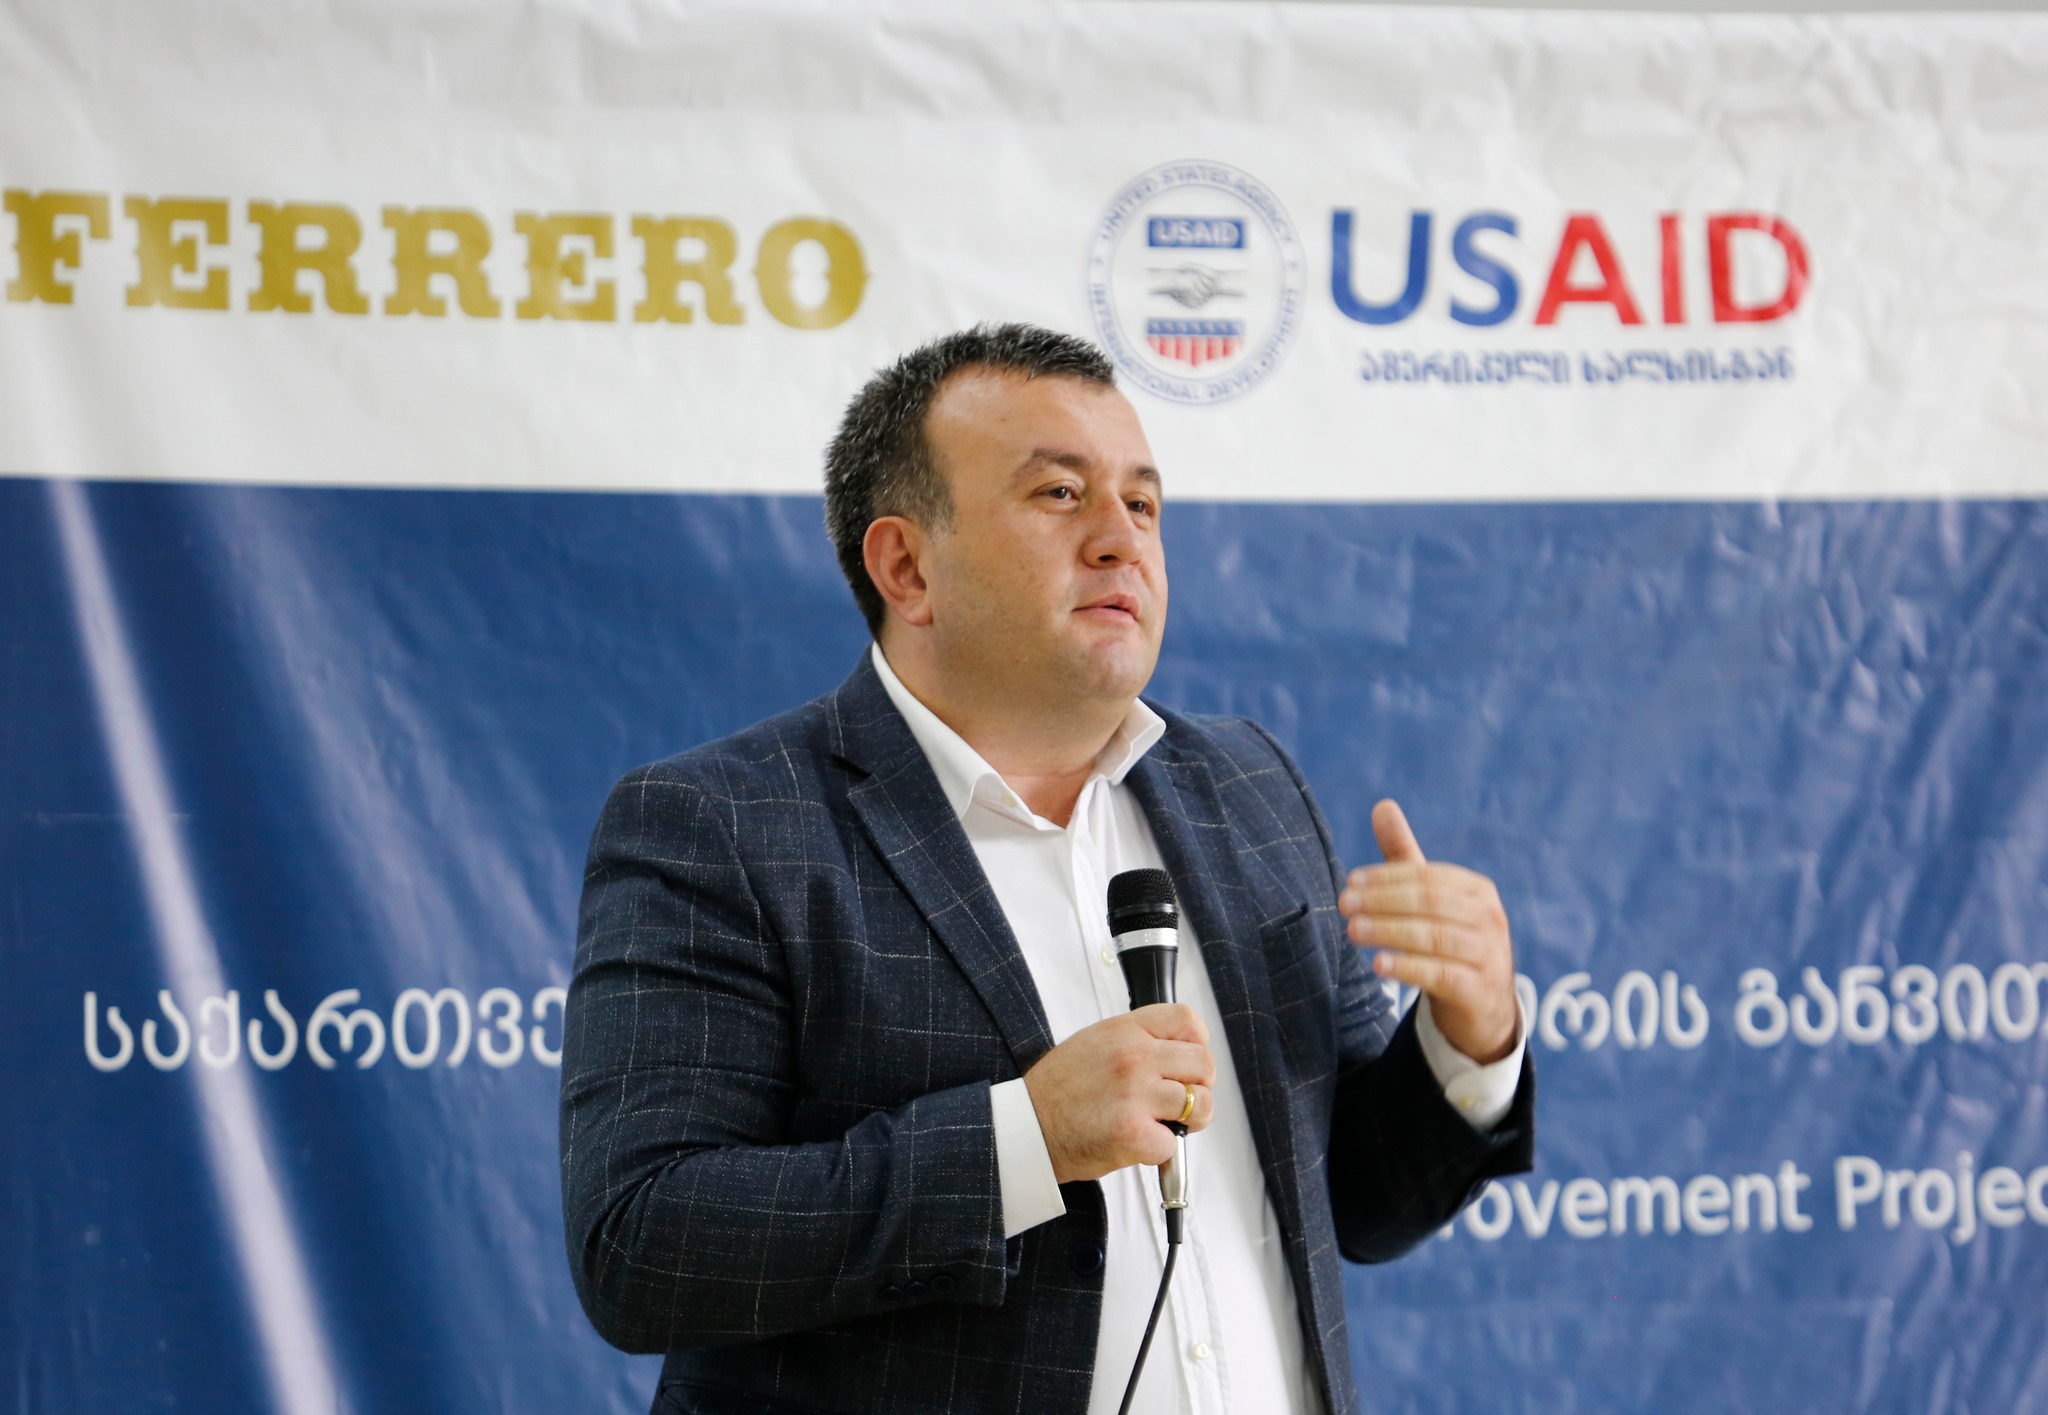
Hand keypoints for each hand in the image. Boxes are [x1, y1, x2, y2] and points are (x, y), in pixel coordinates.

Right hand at [1021, 1004, 1216, 1183]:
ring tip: (1166, 1124)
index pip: (1188, 1020)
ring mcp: (1135, 1095)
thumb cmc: (1059, 1090)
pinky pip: (1174, 1144)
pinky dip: (1161, 1151)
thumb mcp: (1095, 1041)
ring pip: (1199, 1104)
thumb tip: (1178, 1050)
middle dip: (1200, 1086)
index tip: (1188, 1061)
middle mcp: (1134, 1057)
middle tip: (1181, 1100)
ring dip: (1190, 1121)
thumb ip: (1137, 1039)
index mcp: (1126, 1030)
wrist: (1028, 1128)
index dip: (1197, 1042)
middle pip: (1204, 1063)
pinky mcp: (1134, 1134)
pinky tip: (1138, 1143)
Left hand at [1338, 799, 1517, 1064]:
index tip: (1350, 883)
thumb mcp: (1430, 900)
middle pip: (1431, 902)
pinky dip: (1409, 967)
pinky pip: (1443, 975)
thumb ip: (1404, 857)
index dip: (1386, 877)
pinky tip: (1379, 964)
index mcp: (1476, 891)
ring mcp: (1488, 955)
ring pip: (1436, 937)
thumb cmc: (1450, 942)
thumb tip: (1381, 805)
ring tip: (1353, 931)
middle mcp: (1488, 919)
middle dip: (1383, 901)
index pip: (1427, 876)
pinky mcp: (1480, 991)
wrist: (1484, 1007)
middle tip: (1344, 905)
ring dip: (1390, 932)